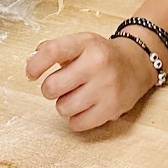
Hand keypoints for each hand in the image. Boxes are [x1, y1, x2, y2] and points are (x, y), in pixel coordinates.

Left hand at [25, 31, 155, 130]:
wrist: (136, 64)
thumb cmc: (101, 56)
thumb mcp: (80, 43)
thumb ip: (54, 50)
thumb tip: (31, 65)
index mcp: (87, 43)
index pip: (53, 51)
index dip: (35, 65)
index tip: (31, 74)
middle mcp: (98, 63)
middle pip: (52, 87)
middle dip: (51, 89)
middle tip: (61, 85)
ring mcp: (107, 87)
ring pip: (63, 108)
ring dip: (64, 104)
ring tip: (77, 95)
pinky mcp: (112, 108)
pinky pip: (77, 124)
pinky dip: (76, 119)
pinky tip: (85, 107)